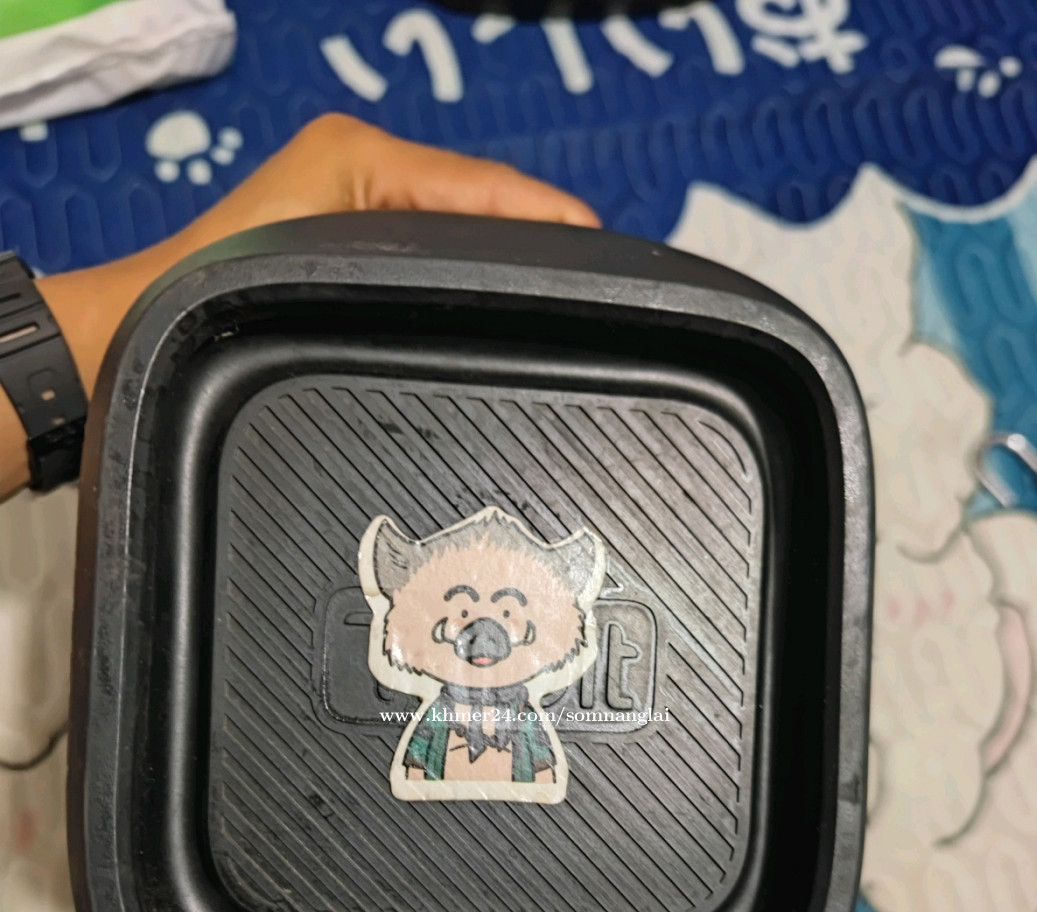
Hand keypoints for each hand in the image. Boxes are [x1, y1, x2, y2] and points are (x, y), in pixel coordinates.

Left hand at [0, 115, 598, 499]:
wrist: (139, 339)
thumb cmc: (216, 299)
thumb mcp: (334, 259)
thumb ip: (436, 245)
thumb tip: (528, 251)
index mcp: (367, 160)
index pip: (494, 191)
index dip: (555, 227)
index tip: (611, 266)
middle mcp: (368, 177)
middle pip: (485, 216)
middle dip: (539, 256)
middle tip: (597, 306)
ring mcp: (358, 218)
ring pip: (462, 247)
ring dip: (508, 279)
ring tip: (565, 320)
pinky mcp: (349, 258)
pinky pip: (432, 271)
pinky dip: (469, 293)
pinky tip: (497, 329)